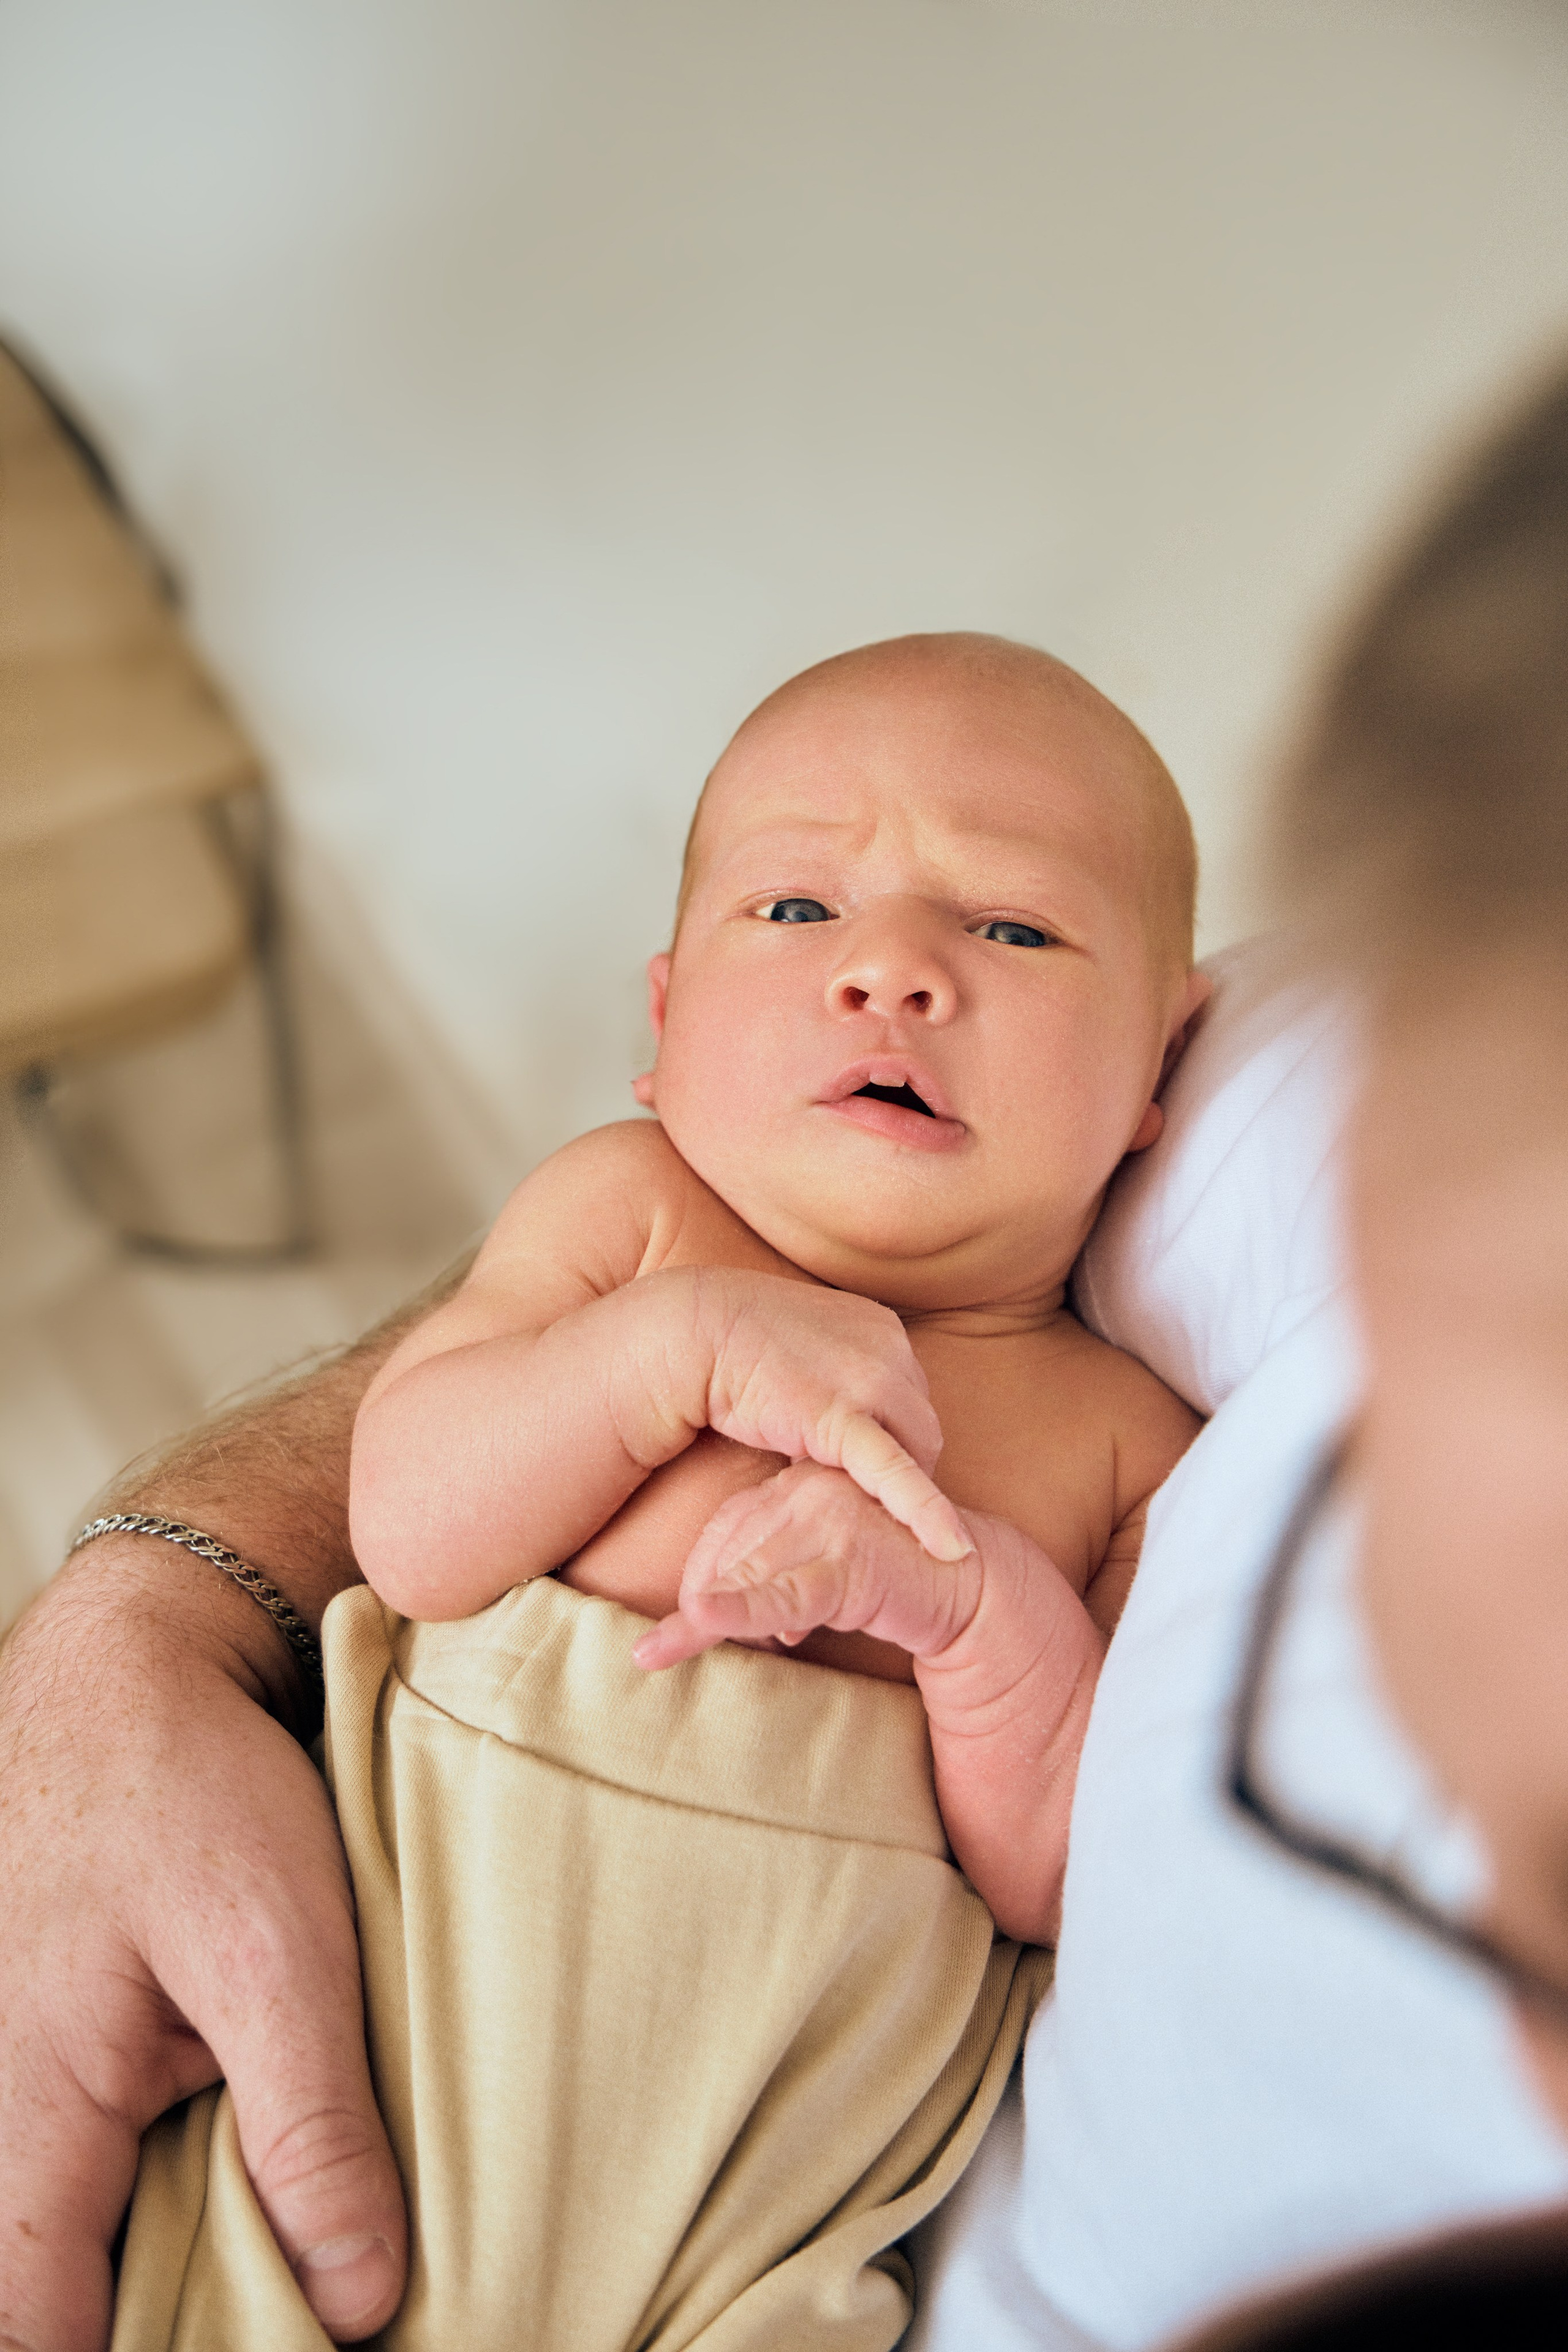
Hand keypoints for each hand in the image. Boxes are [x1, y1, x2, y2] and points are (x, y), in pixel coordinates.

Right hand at [0, 1543, 406, 2351]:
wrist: (126, 1668)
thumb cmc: (188, 1787)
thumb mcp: (281, 1949)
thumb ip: (313, 2126)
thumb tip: (358, 2304)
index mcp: (27, 2123)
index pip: (46, 2343)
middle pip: (45, 2302)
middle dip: (161, 2324)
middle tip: (294, 2317)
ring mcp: (3, 2085)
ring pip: (55, 2243)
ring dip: (156, 2271)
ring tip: (280, 2274)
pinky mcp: (35, 2058)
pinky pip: (69, 2175)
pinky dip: (144, 2206)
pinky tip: (242, 2196)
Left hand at [632, 1460, 981, 1668]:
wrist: (966, 1585)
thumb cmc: (885, 1579)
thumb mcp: (814, 1573)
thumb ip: (770, 1578)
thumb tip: (712, 1618)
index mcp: (794, 1485)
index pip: (723, 1529)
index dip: (699, 1579)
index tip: (690, 1625)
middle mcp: (807, 1490)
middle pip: (727, 1550)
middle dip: (696, 1605)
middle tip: (663, 1652)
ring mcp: (830, 1518)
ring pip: (748, 1573)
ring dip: (700, 1620)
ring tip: (654, 1652)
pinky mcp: (852, 1557)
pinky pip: (787, 1592)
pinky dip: (742, 1613)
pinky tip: (702, 1623)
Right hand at [691, 1271, 972, 1562]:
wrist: (690, 1332)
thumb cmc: (732, 1345)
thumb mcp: (803, 1351)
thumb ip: (834, 1379)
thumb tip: (838, 1418)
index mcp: (880, 1329)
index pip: (908, 1396)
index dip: (892, 1436)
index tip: (870, 1468)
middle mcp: (889, 1349)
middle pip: (919, 1425)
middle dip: (902, 1466)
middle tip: (869, 1505)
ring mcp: (871, 1380)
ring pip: (916, 1452)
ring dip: (898, 1490)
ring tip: (875, 1524)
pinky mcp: (843, 1418)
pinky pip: (895, 1473)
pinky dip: (925, 1511)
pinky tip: (951, 1549)